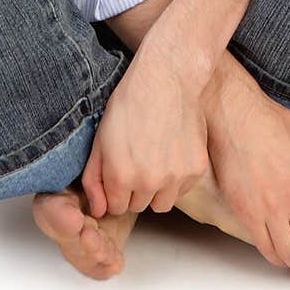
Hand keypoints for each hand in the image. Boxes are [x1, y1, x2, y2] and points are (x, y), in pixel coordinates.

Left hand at [81, 39, 208, 218]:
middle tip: (138, 160)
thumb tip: (98, 210)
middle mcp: (148, 183)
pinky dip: (177, 179)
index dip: (116, 191)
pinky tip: (171, 153)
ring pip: (162, 203)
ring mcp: (175, 178)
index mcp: (120, 177)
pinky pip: (182, 189)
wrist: (166, 79)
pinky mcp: (196, 170)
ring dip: (157, 190)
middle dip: (135, 190)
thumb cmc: (129, 104)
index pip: (116, 208)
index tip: (120, 172)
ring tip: (155, 160)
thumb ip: (94, 180)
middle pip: (139, 206)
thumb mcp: (100, 139)